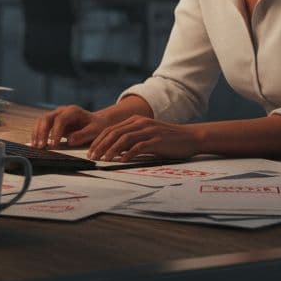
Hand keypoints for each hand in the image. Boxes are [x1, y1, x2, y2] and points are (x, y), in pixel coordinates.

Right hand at [31, 105, 113, 148]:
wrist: (97, 122)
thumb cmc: (97, 126)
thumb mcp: (94, 131)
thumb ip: (83, 135)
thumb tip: (70, 140)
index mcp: (73, 111)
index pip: (60, 120)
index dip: (56, 132)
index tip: (54, 145)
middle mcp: (62, 111)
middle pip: (47, 118)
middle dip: (42, 132)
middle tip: (41, 146)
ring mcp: (56, 115)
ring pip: (41, 121)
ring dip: (37, 133)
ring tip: (36, 147)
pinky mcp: (53, 122)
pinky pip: (41, 126)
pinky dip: (37, 134)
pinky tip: (36, 144)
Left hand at [86, 116, 201, 161]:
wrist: (190, 137)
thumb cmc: (167, 140)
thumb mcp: (147, 136)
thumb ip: (132, 140)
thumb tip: (115, 152)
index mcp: (136, 121)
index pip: (111, 129)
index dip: (98, 140)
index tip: (90, 151)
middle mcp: (140, 123)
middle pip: (114, 132)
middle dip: (101, 145)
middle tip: (92, 157)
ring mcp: (149, 131)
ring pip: (124, 138)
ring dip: (112, 150)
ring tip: (104, 160)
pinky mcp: (157, 140)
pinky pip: (140, 146)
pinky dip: (129, 153)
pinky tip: (123, 160)